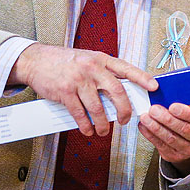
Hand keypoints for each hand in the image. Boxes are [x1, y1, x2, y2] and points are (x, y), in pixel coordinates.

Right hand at [9, 43, 157, 136]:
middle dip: (124, 109)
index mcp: (101, 59)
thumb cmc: (64, 62)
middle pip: (116, 91)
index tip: (154, 87)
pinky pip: (80, 114)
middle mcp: (91, 68)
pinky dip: (86, 126)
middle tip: (125, 120)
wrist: (36, 61)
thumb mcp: (88, 59)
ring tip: (104, 130)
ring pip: (98, 107)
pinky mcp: (65, 92)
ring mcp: (78, 80)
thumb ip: (103, 73)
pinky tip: (88, 130)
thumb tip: (121, 93)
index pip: (126, 68)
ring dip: (104, 124)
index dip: (142, 78)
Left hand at [139, 103, 189, 174]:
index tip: (172, 106)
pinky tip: (144, 126)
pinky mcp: (175, 155)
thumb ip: (185, 101)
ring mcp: (189, 149)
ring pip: (171, 138)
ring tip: (146, 117)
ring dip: (156, 127)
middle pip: (184, 129)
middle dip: (167, 119)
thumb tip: (169, 93)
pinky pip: (161, 145)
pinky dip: (150, 135)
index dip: (185, 112)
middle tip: (154, 110)